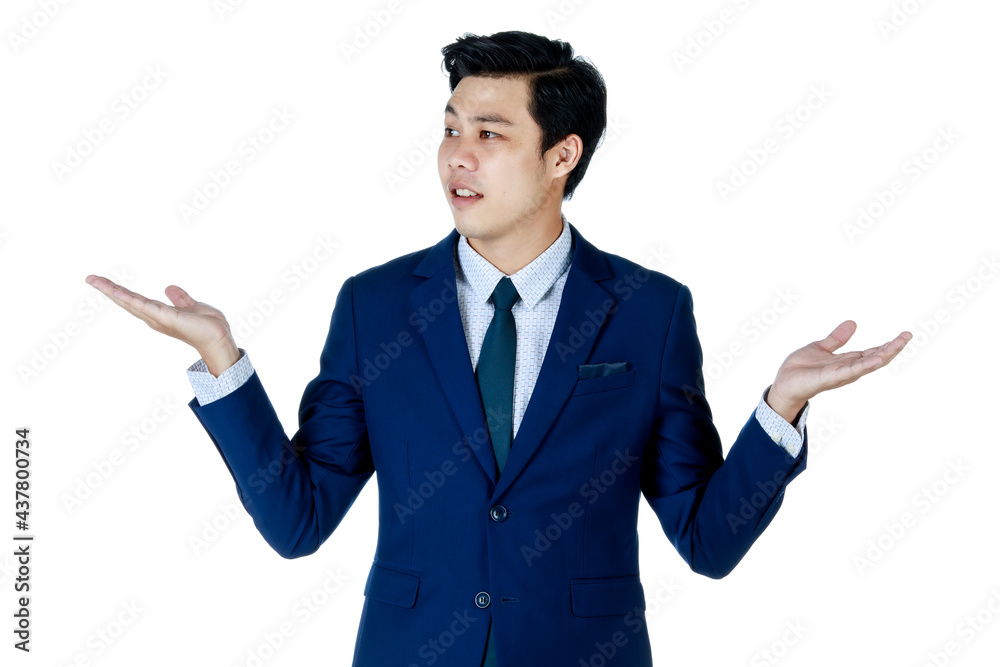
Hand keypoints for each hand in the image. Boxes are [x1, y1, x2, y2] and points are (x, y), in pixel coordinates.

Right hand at [84, 274, 239, 375]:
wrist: (219, 338)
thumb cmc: (207, 326)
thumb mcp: (191, 307)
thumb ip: (180, 299)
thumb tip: (169, 288)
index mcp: (158, 313)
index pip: (134, 299)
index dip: (118, 291)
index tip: (101, 281)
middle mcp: (154, 317)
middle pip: (126, 300)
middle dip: (108, 289)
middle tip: (90, 278)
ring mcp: (158, 318)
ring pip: (131, 302)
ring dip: (113, 291)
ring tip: (95, 281)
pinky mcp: (166, 318)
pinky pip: (145, 307)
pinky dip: (130, 300)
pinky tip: (118, 292)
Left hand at [766, 320, 911, 422]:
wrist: (784, 383)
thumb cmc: (801, 368)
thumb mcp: (821, 347)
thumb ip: (837, 338)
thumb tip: (853, 322)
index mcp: (847, 361)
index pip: (873, 352)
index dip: (888, 345)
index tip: (905, 335)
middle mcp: (848, 369)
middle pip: (876, 358)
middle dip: (893, 347)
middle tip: (908, 335)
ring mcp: (841, 374)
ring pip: (868, 364)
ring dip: (885, 354)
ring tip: (900, 343)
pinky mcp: (830, 377)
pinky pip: (851, 371)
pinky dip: (865, 365)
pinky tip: (878, 359)